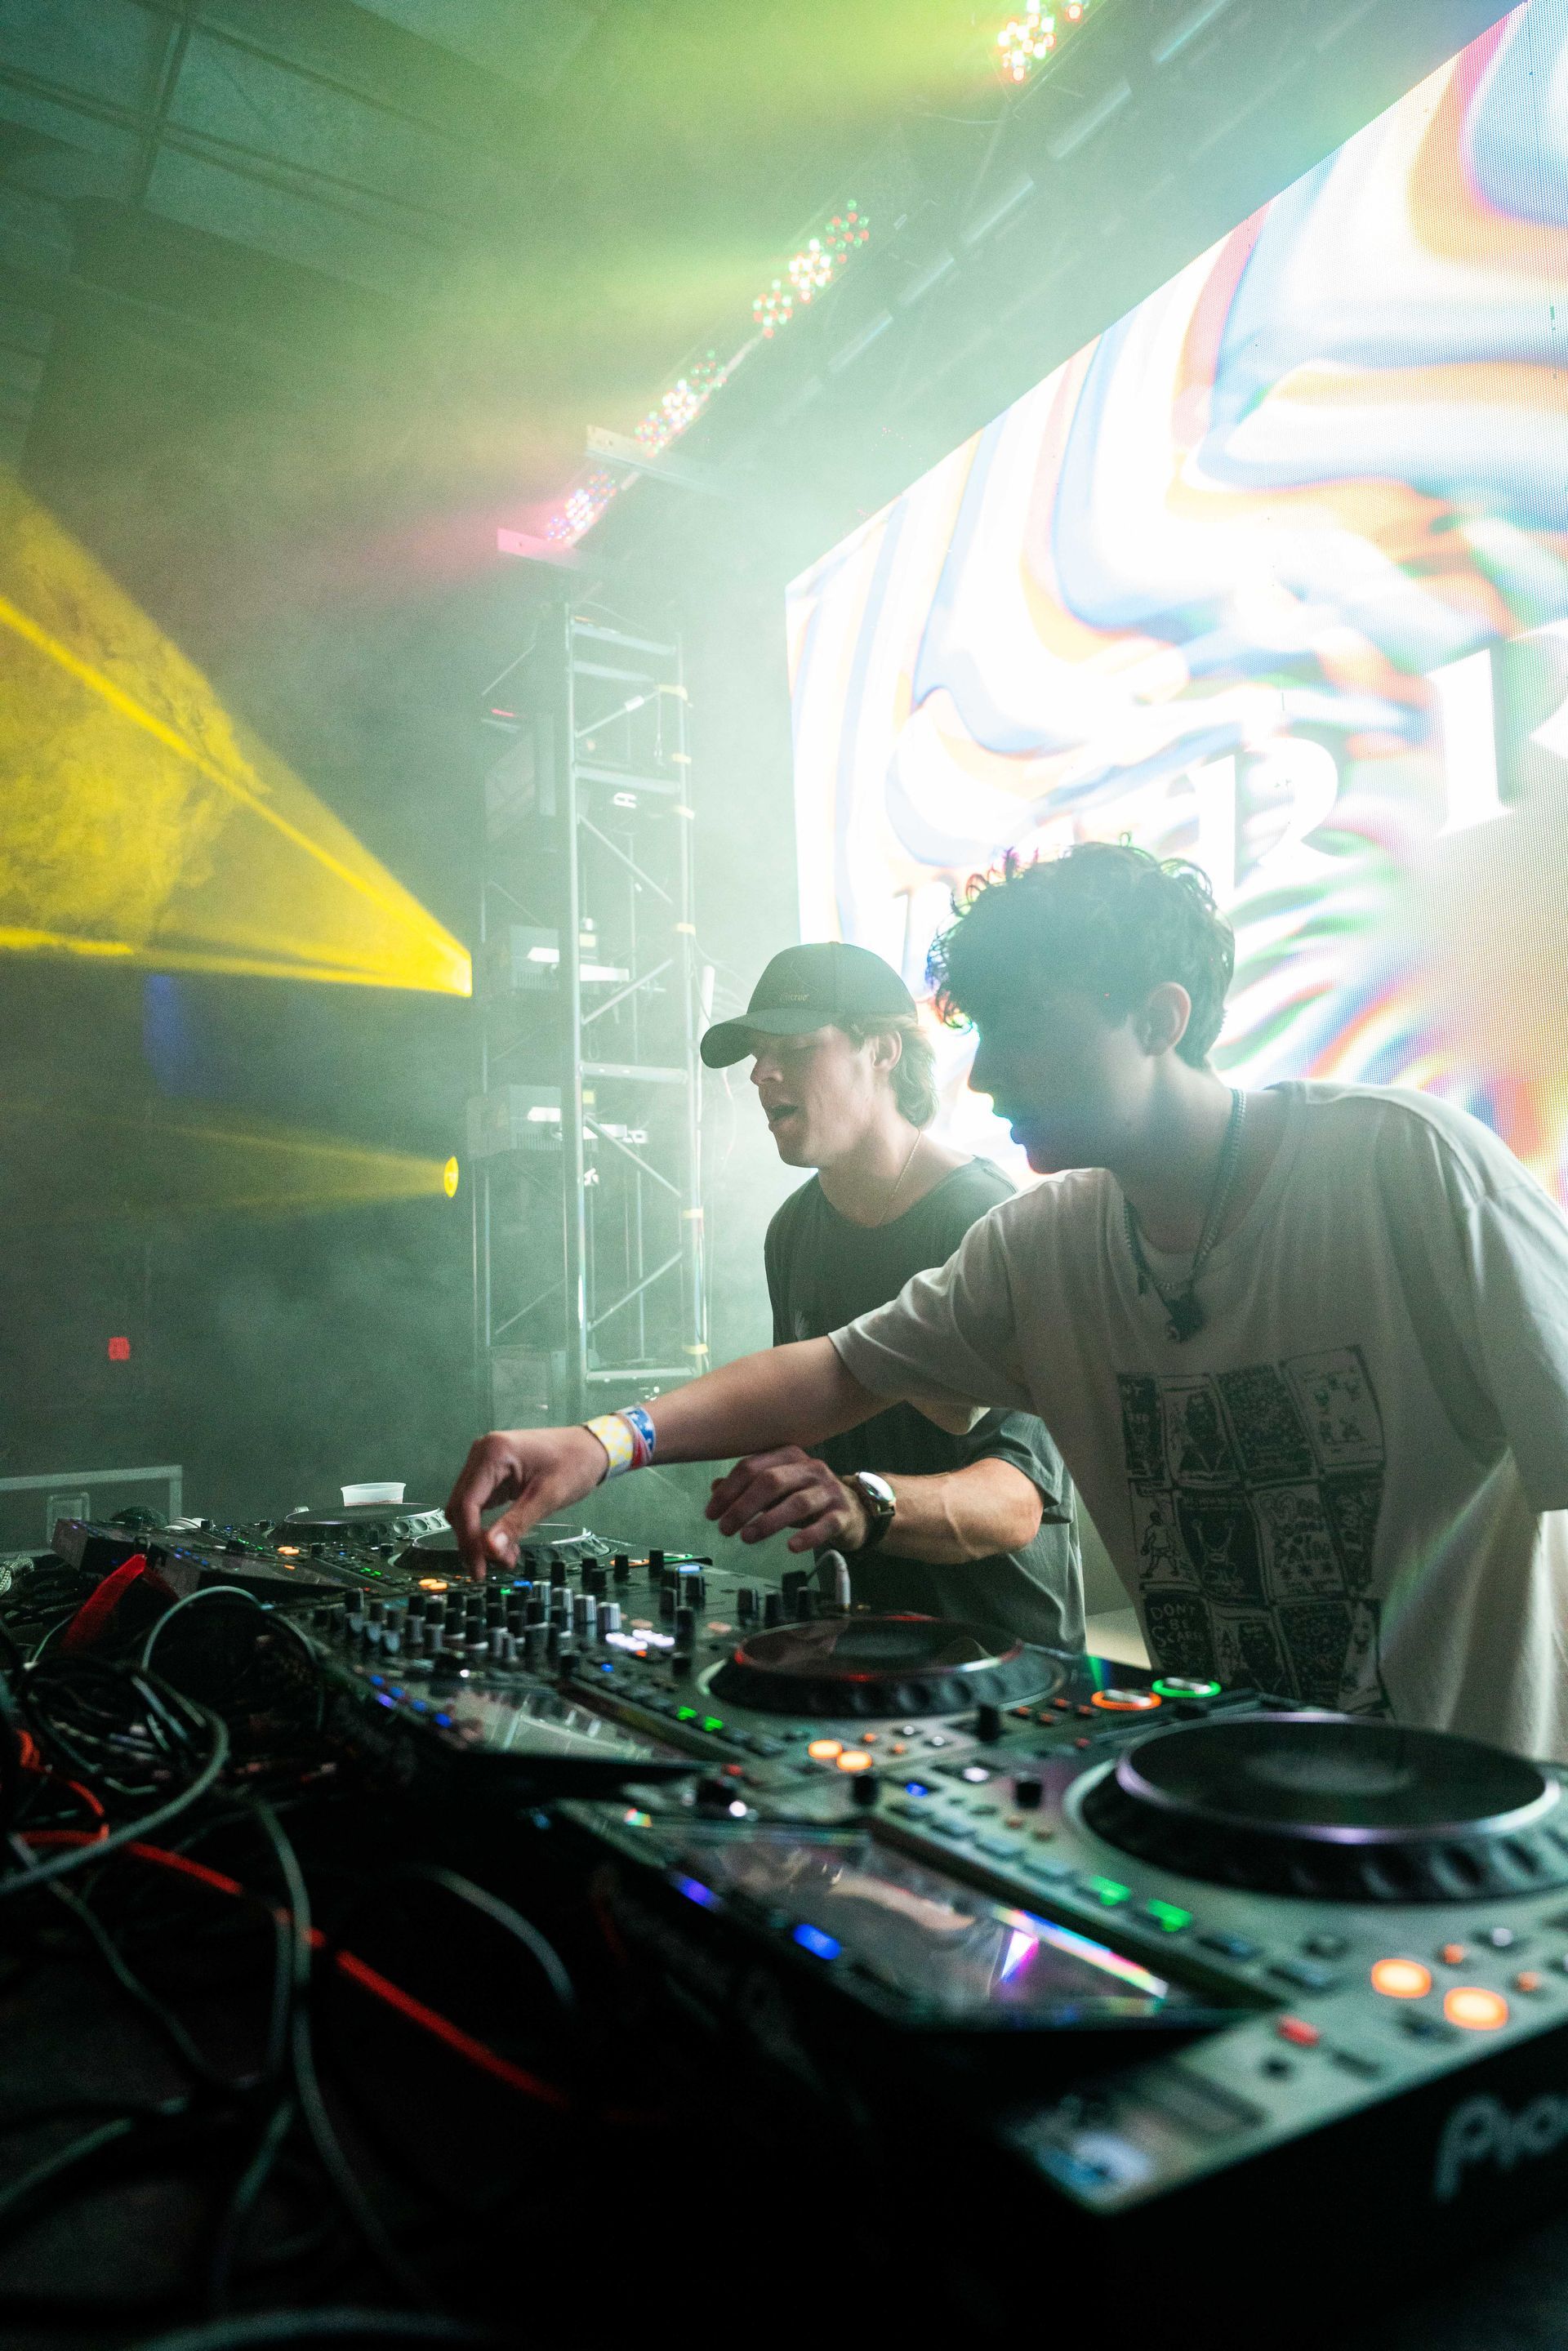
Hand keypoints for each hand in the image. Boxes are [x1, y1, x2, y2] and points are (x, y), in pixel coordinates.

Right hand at [446, 1426, 607, 1576]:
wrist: (591, 1447)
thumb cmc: (575, 1465)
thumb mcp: (548, 1496)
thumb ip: (517, 1523)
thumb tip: (490, 1551)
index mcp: (493, 1453)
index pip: (467, 1503)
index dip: (469, 1539)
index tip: (480, 1569)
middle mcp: (481, 1454)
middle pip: (461, 1507)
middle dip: (473, 1541)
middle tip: (494, 1568)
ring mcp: (484, 1463)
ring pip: (467, 1509)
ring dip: (480, 1537)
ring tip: (507, 1558)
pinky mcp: (492, 1474)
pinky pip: (479, 1505)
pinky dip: (488, 1527)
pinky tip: (506, 1544)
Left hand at [705, 1447, 870, 1554]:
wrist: (854, 1510)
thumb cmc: (807, 1497)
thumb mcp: (777, 1489)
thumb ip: (748, 1487)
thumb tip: (714, 1488)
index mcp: (790, 1456)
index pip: (753, 1467)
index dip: (728, 1490)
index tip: (711, 1513)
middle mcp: (811, 1468)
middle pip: (772, 1481)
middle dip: (743, 1505)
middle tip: (724, 1529)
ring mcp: (829, 1490)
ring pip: (797, 1502)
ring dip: (768, 1521)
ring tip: (746, 1538)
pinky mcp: (843, 1514)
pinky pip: (825, 1524)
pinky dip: (807, 1536)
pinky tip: (791, 1547)